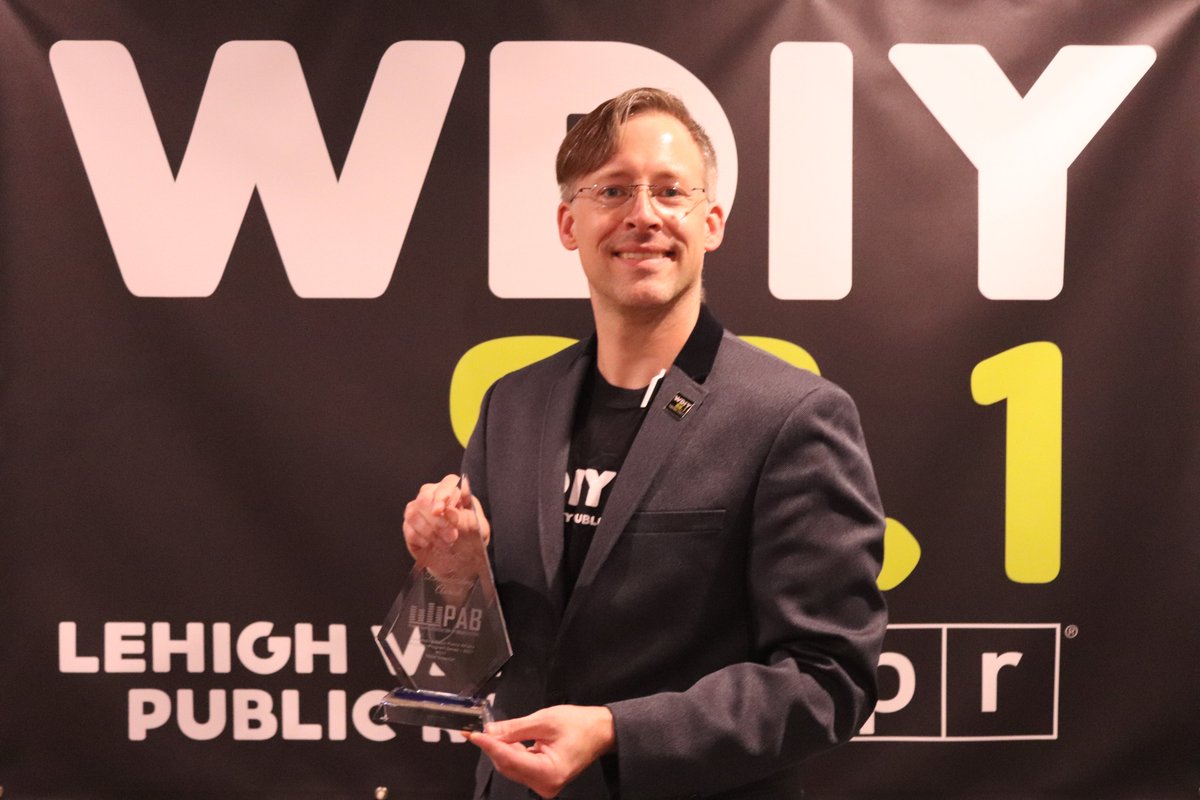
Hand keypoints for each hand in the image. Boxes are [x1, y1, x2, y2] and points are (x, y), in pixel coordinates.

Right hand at [402, 474, 490, 559]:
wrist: (461, 559)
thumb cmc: (472, 539)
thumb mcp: (478, 531)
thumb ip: (467, 519)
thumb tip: (449, 511)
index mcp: (456, 493)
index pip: (448, 483)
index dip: (443, 493)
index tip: (442, 509)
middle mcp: (434, 497)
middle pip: (425, 497)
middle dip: (437, 520)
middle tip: (452, 537)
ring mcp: (419, 510)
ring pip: (414, 512)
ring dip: (430, 531)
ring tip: (446, 545)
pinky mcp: (409, 526)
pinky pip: (408, 528)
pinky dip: (420, 538)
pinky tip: (430, 545)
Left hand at [469, 705, 615, 798]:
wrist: (601, 732)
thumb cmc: (580, 725)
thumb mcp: (545, 720)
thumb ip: (515, 728)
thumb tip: (490, 731)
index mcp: (549, 772)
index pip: (510, 760)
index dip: (489, 746)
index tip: (474, 734)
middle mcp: (546, 785)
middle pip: (508, 766)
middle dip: (494, 747)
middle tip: (480, 729)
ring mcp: (545, 785)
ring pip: (512, 767)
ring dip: (502, 749)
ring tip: (494, 731)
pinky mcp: (543, 780)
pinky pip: (520, 767)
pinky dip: (512, 753)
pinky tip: (506, 740)